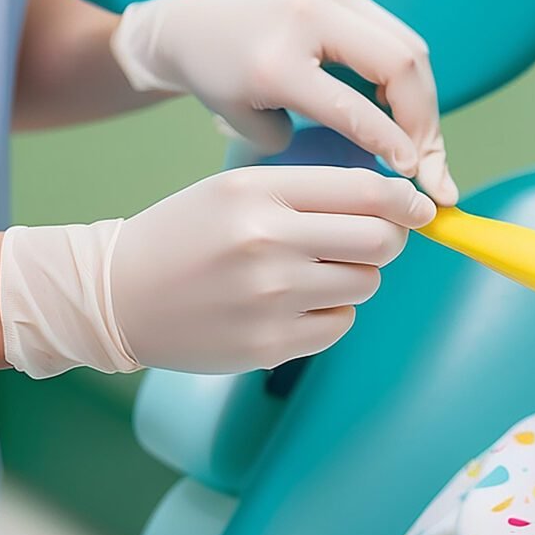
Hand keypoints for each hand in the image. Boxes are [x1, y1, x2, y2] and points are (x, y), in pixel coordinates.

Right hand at [0, 166, 433, 376]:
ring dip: (353, 277)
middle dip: (387, 240)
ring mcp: (270, 298)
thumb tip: (395, 201)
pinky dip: (329, 314)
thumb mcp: (237, 190)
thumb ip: (311, 190)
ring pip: (365, 284)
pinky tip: (291, 305)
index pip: (368, 192)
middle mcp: (267, 243)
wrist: (116, 295)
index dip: (406, 201)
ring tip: (309, 272)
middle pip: (381, 241)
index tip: (419, 208)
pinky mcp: (270, 345)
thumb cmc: (186, 235)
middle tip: (368, 241)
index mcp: (259, 193)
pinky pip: (341, 324)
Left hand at [110, 0, 457, 203]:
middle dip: (426, 119)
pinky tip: (404, 109)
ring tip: (422, 141)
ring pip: (406, 44)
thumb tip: (388, 154)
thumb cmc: (216, 82)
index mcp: (274, 59)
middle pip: (402, 62)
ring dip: (423, 97)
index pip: (356, 108)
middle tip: (432, 165)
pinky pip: (390, 31)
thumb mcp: (254, 129)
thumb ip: (321, 142)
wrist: (187, 25)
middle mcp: (304, 11)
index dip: (395, 145)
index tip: (417, 180)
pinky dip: (405, 74)